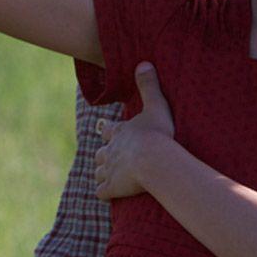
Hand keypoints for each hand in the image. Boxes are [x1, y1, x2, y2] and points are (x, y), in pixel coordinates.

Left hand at [94, 62, 174, 200]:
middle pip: (100, 152)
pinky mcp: (111, 188)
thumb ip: (149, 86)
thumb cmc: (158, 134)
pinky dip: (104, 192)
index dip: (109, 131)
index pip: (108, 130)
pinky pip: (101, 192)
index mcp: (119, 132)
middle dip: (105, 155)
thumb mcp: (156, 106)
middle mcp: (109, 150)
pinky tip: (109, 194)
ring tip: (111, 177)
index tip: (111, 132)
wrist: (155, 161)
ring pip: (98, 172)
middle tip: (113, 158)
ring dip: (103, 174)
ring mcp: (108, 170)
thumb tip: (143, 62)